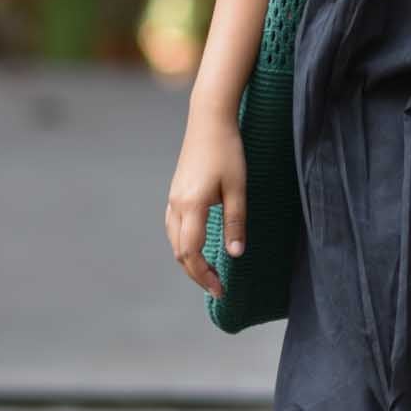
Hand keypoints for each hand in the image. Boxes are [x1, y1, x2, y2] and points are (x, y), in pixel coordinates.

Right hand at [165, 111, 247, 297]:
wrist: (209, 120)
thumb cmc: (228, 151)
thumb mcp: (238, 188)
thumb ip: (235, 222)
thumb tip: (235, 255)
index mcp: (192, 206)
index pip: (192, 253)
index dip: (204, 276)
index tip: (220, 290)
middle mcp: (176, 205)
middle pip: (180, 252)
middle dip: (197, 274)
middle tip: (217, 288)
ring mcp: (173, 198)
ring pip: (174, 241)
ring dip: (189, 260)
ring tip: (209, 272)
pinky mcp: (175, 192)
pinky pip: (174, 227)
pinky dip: (184, 244)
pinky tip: (198, 247)